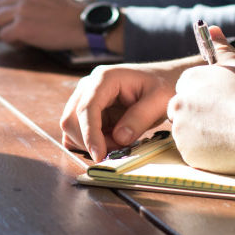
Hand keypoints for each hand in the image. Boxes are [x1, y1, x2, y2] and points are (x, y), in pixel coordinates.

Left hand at [0, 0, 86, 49]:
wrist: (83, 26)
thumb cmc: (69, 11)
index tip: (13, 5)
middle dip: (4, 16)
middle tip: (16, 25)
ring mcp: (22, 9)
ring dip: (6, 28)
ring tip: (21, 34)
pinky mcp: (21, 27)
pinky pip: (3, 34)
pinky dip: (12, 41)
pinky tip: (24, 42)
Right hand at [60, 61, 183, 161]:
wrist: (163, 81)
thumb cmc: (162, 86)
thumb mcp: (159, 101)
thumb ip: (139, 119)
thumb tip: (119, 138)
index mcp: (104, 78)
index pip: (86, 108)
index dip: (89, 134)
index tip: (99, 155)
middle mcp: (89, 86)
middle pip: (71, 119)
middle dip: (89, 141)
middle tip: (118, 149)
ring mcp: (86, 97)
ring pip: (71, 127)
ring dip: (90, 143)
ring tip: (118, 143)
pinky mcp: (88, 110)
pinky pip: (77, 131)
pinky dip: (89, 142)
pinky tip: (110, 142)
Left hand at [167, 26, 234, 174]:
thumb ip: (222, 49)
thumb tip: (212, 28)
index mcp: (189, 80)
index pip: (188, 88)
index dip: (206, 97)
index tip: (223, 104)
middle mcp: (179, 102)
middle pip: (182, 110)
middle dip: (198, 116)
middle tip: (226, 121)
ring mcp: (180, 128)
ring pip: (186, 132)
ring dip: (202, 134)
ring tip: (229, 134)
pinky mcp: (186, 151)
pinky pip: (192, 152)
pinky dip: (205, 152)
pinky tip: (226, 148)